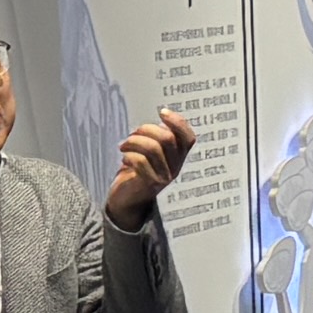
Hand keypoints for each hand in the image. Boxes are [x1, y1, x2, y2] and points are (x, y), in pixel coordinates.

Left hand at [105, 111, 194, 226]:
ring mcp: (164, 177)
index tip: (162, 112)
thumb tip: (163, 115)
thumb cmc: (137, 171)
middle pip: (167, 139)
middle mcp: (175, 168)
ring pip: (152, 148)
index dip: (178, 122)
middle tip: (132, 133)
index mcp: (178, 158)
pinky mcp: (150, 184)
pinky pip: (141, 162)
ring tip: (124, 145)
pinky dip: (129, 156)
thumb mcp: (152, 153)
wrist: (126, 200)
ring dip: (134, 141)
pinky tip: (124, 159)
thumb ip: (159, 137)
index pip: (188, 138)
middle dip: (146, 129)